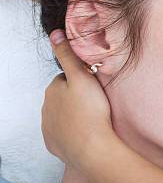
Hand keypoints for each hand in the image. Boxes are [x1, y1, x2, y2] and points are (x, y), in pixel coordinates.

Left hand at [42, 29, 115, 167]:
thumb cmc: (91, 111)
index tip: (95, 86)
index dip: (81, 80)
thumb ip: (68, 55)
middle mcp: (46, 108)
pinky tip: (87, 132)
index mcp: (52, 89)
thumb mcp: (82, 77)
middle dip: (76, 97)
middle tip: (96, 102)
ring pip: (62, 114)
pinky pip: (63, 133)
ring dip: (74, 113)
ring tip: (94, 118)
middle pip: (63, 96)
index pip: (66, 78)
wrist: (92, 149)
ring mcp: (49, 128)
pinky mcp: (55, 144)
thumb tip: (54, 33)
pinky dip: (73, 131)